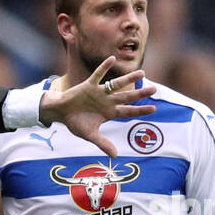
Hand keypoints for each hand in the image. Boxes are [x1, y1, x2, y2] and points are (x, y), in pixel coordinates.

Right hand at [40, 58, 155, 159]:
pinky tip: (112, 59)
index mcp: (109, 112)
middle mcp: (107, 101)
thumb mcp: (90, 135)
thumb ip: (103, 144)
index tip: (154, 108)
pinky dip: (104, 67)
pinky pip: (97, 75)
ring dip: (128, 79)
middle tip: (154, 89)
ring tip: (142, 73)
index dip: (140, 110)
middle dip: (139, 93)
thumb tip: (115, 156)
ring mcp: (99, 92)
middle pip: (126, 96)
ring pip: (116, 84)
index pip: (128, 111)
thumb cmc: (75, 123)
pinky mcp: (88, 85)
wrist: (60, 113)